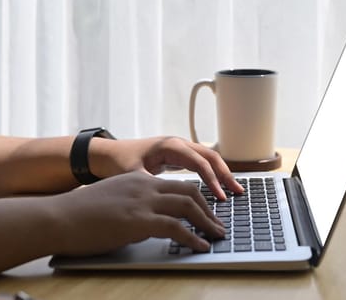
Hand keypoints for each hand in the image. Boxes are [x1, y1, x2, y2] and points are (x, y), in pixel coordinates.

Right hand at [52, 171, 224, 254]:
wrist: (57, 217)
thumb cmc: (78, 214)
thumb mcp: (111, 201)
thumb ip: (132, 205)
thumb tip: (148, 222)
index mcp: (137, 179)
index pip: (177, 184)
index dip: (197, 197)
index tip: (207, 210)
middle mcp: (144, 185)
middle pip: (189, 191)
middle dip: (209, 208)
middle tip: (218, 224)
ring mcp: (142, 201)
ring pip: (189, 206)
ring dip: (208, 223)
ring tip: (217, 235)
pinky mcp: (138, 220)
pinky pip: (176, 227)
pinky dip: (193, 238)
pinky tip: (200, 246)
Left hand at [88, 136, 242, 199]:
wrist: (108, 154)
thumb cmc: (119, 162)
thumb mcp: (133, 175)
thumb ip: (151, 185)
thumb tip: (164, 200)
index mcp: (170, 146)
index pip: (199, 162)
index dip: (212, 180)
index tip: (220, 197)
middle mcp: (178, 144)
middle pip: (210, 156)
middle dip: (225, 174)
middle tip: (238, 192)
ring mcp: (180, 149)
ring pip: (208, 158)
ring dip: (222, 173)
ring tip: (235, 190)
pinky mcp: (178, 156)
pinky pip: (201, 163)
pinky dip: (212, 174)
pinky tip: (219, 187)